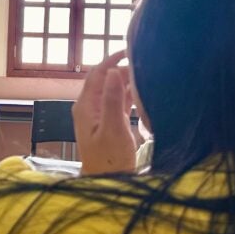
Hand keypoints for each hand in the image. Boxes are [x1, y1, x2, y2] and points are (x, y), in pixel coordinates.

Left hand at [72, 50, 136, 175]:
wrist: (107, 183)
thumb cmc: (109, 160)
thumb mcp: (113, 129)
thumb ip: (111, 100)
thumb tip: (112, 72)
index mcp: (86, 106)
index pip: (97, 74)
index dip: (112, 60)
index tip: (131, 51)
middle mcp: (89, 107)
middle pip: (105, 80)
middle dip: (122, 70)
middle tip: (146, 64)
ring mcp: (98, 115)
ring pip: (113, 90)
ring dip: (127, 82)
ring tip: (148, 75)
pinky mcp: (108, 123)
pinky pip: (118, 102)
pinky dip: (129, 96)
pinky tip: (144, 93)